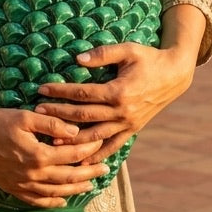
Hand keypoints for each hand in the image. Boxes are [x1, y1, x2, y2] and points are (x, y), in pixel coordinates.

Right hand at [0, 107, 109, 207]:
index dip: (88, 149)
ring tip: (90, 186)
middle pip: (69, 177)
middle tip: (104, 170)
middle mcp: (34, 175)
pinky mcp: (14, 189)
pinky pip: (38, 200)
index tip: (99, 142)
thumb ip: (51, 123)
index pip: (72, 155)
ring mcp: (24, 185)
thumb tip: (75, 131)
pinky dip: (53, 202)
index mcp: (39, 155)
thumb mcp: (24, 117)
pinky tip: (61, 200)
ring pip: (56, 192)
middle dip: (89, 173)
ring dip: (75, 189)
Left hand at [33, 40, 196, 164]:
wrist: (175, 76)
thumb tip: (77, 59)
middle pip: (84, 116)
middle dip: (58, 115)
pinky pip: (112, 146)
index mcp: (119, 91)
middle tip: (37, 112)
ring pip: (95, 136)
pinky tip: (80, 161)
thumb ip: (102, 54)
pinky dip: (96, 155)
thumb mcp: (128, 50)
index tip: (42, 90)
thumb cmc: (149, 58)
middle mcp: (122, 112)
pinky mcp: (132, 130)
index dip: (61, 92)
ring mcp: (128, 124)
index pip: (82, 93)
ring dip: (72, 139)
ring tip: (51, 139)